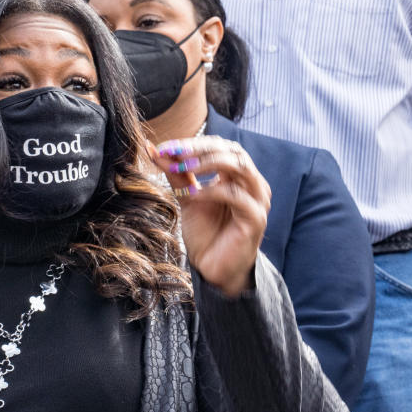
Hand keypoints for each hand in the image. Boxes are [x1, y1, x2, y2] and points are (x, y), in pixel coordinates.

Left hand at [148, 137, 270, 296]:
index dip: (194, 144)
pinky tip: (191, 195)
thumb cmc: (205, 232)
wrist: (213, 268)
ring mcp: (257, 200)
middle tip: (173, 152)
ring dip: (208, 163)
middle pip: (232, 151)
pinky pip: (236, 196)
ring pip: (239, 167)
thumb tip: (154, 149)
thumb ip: (176, 174)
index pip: (220, 147)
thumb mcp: (187, 197)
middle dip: (200, 149)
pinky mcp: (255, 218)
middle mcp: (252, 183)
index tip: (165, 147)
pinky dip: (211, 191)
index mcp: (238, 175)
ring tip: (182, 168)